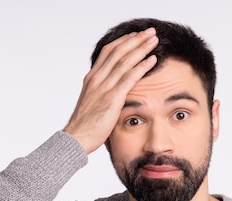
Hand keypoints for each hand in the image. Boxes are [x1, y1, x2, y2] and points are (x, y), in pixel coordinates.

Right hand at [64, 28, 158, 153]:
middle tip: (150, 32)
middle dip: (135, 40)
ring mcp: (104, 87)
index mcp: (91, 79)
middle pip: (118, 52)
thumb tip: (111, 93)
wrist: (76, 138)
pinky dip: (142, 66)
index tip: (135, 35)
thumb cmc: (85, 126)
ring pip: (125, 61)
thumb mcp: (92, 104)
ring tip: (154, 40)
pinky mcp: (112, 98)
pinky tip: (153, 60)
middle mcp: (96, 79)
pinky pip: (129, 77)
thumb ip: (101, 94)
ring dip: (141, 48)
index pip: (108, 52)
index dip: (123, 42)